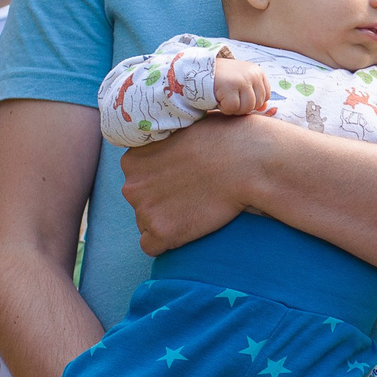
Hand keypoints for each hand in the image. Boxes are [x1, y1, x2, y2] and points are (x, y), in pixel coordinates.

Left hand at [120, 117, 268, 253]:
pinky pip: (152, 247)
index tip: (182, 180)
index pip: (137, 180)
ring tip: (196, 208)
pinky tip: (189, 227)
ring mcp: (145, 210)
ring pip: (147, 224)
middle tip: (191, 196)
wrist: (246, 161)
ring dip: (167, 221)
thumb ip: (164, 144)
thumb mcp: (181, 130)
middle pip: (140, 203)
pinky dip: (168, 242)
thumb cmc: (223, 139)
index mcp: (132, 160)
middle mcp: (131, 186)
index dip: (160, 183)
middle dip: (161, 202)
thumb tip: (166, 155)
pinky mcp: (162, 232)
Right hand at [210, 57, 267, 116]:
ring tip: (225, 99)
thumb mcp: (241, 82)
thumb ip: (254, 93)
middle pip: (257, 104)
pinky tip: (219, 99)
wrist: (200, 69)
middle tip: (231, 99)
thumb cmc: (223, 78)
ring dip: (234, 109)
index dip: (253, 102)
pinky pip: (232, 108)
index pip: (265, 96)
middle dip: (243, 107)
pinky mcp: (229, 87)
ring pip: (246, 108)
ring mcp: (241, 80)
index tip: (240, 97)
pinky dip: (224, 108)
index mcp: (257, 72)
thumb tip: (264, 108)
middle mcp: (252, 74)